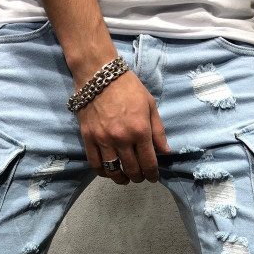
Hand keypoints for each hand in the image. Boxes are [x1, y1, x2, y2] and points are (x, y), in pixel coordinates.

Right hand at [75, 70, 170, 184]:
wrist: (98, 74)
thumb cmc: (128, 88)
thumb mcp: (150, 106)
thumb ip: (158, 131)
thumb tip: (165, 152)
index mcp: (140, 131)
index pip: (149, 162)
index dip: (153, 174)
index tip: (153, 177)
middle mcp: (122, 139)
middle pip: (132, 170)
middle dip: (139, 177)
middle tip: (141, 177)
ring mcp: (103, 140)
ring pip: (113, 170)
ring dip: (121, 179)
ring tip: (125, 179)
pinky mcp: (88, 138)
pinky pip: (95, 164)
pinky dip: (103, 172)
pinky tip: (109, 172)